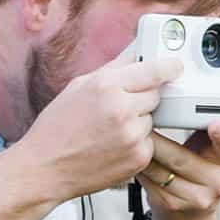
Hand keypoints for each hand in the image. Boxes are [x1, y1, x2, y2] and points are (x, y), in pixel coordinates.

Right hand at [20, 55, 173, 201]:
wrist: (44, 168)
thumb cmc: (56, 128)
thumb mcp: (79, 86)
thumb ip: (113, 68)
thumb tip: (136, 51)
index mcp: (107, 86)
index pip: (154, 70)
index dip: (168, 68)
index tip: (175, 67)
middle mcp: (122, 108)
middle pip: (155, 95)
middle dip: (142, 99)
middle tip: (118, 109)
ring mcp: (131, 135)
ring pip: (151, 120)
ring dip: (138, 123)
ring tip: (109, 132)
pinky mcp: (137, 158)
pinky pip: (149, 143)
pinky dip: (136, 144)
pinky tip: (112, 147)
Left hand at [141, 119, 219, 219]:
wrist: (190, 217)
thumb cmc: (205, 171)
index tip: (216, 124)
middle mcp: (218, 183)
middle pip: (183, 157)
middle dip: (161, 141)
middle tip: (145, 123)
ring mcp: (195, 198)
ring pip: (163, 170)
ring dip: (146, 152)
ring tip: (135, 138)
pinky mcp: (173, 206)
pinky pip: (150, 181)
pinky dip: (140, 167)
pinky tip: (134, 158)